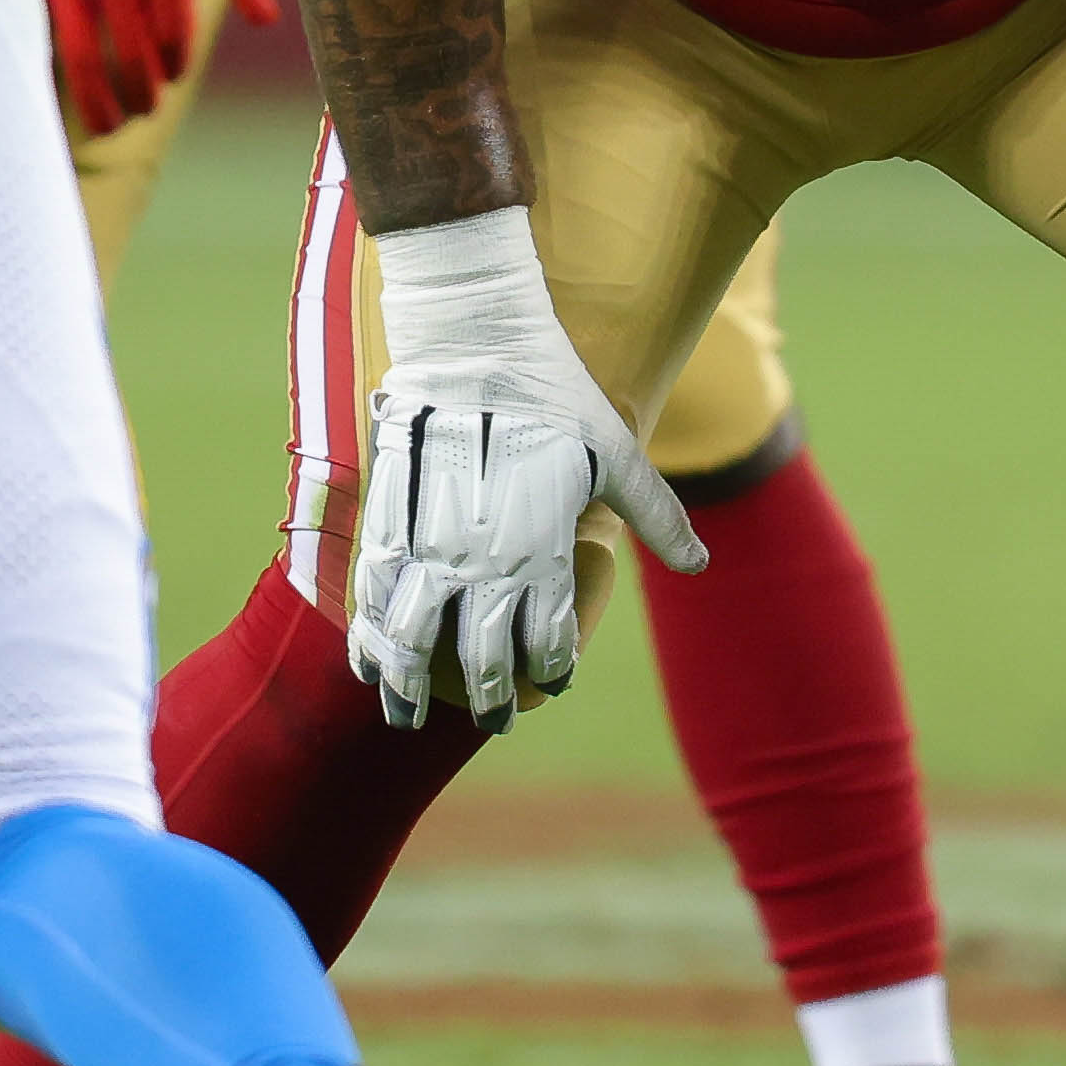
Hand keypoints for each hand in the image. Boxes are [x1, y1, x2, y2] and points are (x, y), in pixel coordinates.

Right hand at [10, 0, 277, 136]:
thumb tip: (268, 20)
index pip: (172, 25)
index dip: (174, 60)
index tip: (173, 77)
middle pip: (130, 50)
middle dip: (139, 93)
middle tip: (142, 113)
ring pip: (82, 52)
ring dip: (96, 97)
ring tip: (107, 123)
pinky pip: (42, 30)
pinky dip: (50, 67)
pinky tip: (57, 92)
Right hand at [350, 208, 700, 728]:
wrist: (475, 344)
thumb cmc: (555, 395)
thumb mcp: (617, 454)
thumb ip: (657, 515)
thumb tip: (699, 563)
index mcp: (542, 552)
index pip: (545, 641)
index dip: (550, 672)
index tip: (554, 684)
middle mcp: (482, 561)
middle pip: (479, 659)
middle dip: (488, 700)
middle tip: (493, 721)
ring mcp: (429, 546)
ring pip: (411, 642)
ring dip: (408, 687)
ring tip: (405, 716)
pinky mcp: (388, 522)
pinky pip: (371, 599)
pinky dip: (366, 640)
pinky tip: (367, 665)